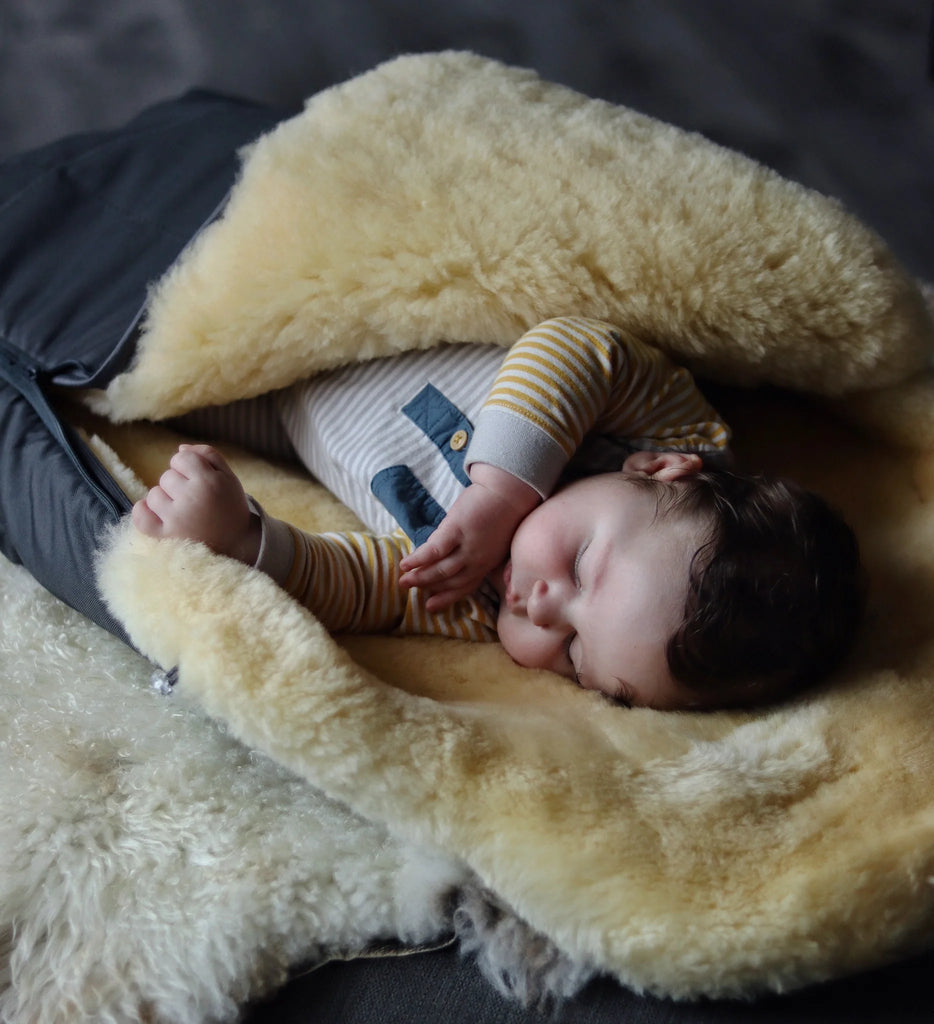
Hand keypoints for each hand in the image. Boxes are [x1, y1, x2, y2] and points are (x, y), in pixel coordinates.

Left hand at [131, 444, 260, 563]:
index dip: (187, 466)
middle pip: (166, 476)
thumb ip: (208, 456)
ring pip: (153, 495)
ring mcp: (177, 518)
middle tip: (193, 499)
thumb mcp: (229, 477)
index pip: (181, 458)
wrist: (238, 544)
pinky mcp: (166, 536)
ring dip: (163, 500)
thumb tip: (180, 448)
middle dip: (177, 484)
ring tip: (181, 511)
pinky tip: (156, 513)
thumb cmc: (230, 507)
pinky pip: (141, 517)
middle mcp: (191, 497)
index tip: (196, 479)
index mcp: (208, 481)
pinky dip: (143, 512)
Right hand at [399, 464, 538, 610]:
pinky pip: (434, 551)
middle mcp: (479, 560)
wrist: (509, 489)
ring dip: (421, 577)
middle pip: (451, 581)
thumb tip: (461, 562)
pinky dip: (418, 559)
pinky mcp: (457, 529)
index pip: (465, 586)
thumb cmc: (504, 512)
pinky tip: (405, 564)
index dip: (447, 597)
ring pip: (442, 569)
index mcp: (488, 562)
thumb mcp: (496, 541)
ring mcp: (468, 546)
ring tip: (404, 581)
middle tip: (411, 593)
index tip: (431, 606)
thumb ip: (482, 554)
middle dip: (430, 588)